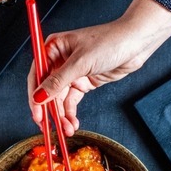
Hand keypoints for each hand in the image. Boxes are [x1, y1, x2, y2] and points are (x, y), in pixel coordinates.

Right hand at [28, 0, 170, 135]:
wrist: (135, 43)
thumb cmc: (109, 41)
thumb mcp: (80, 62)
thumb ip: (58, 81)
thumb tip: (38, 97)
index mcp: (53, 48)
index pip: (36, 76)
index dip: (35, 97)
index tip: (37, 114)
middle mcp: (59, 60)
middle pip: (47, 90)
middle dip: (49, 110)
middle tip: (49, 128)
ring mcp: (72, 72)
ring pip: (59, 99)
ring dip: (61, 115)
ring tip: (67, 129)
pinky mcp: (84, 82)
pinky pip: (72, 101)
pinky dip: (71, 113)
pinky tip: (72, 123)